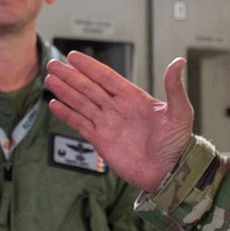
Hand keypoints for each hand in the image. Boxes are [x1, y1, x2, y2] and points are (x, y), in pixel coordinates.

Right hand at [44, 53, 194, 192]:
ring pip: (81, 103)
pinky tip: (55, 104)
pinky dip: (67, 115)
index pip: (106, 77)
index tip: (73, 56)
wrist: (170, 173)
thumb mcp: (180, 113)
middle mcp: (118, 108)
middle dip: (71, 76)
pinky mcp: (101, 141)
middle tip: (53, 64)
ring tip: (50, 79)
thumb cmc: (178, 144)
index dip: (90, 67)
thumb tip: (179, 61)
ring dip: (65, 91)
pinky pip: (80, 124)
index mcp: (134, 98)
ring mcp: (108, 124)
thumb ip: (174, 87)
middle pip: (89, 87)